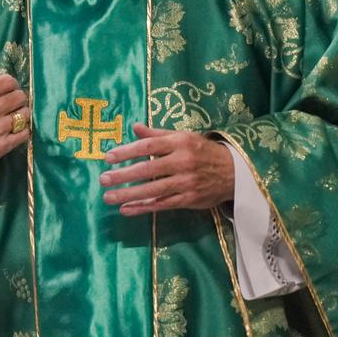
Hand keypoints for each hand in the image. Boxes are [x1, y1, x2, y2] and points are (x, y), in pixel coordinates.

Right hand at [0, 46, 28, 180]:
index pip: (8, 81)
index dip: (9, 83)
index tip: (5, 88)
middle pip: (20, 97)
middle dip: (16, 96)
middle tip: (8, 101)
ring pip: (24, 115)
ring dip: (20, 113)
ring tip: (11, 115)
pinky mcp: (0, 147)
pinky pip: (23, 135)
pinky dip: (21, 130)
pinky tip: (12, 129)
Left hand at [100, 123, 234, 215]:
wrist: (234, 172)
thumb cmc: (203, 152)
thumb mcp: (183, 137)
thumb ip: (157, 134)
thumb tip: (134, 127)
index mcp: (180, 142)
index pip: (149, 146)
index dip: (127, 151)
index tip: (108, 157)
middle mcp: (183, 162)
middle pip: (148, 169)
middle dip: (124, 175)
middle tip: (103, 179)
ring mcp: (186, 182)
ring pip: (153, 190)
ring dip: (129, 195)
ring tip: (108, 197)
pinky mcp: (188, 200)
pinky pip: (162, 205)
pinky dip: (143, 208)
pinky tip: (126, 210)